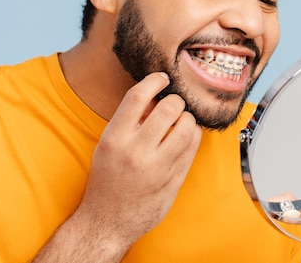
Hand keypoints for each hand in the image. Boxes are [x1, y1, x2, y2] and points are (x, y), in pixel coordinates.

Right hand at [74, 72, 201, 251]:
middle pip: (168, 108)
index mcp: (114, 139)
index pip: (137, 96)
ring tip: (182, 120)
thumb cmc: (106, 180)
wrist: (106, 222)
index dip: (154, 81)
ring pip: (186, 128)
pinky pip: (192, 150)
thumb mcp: (107, 146)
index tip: (162, 78)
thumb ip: (129, 121)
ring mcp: (156, 168)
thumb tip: (154, 95)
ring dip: (188, 118)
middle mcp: (136, 152)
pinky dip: (194, 136)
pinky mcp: (172, 181)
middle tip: (174, 104)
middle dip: (176, 101)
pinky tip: (189, 135)